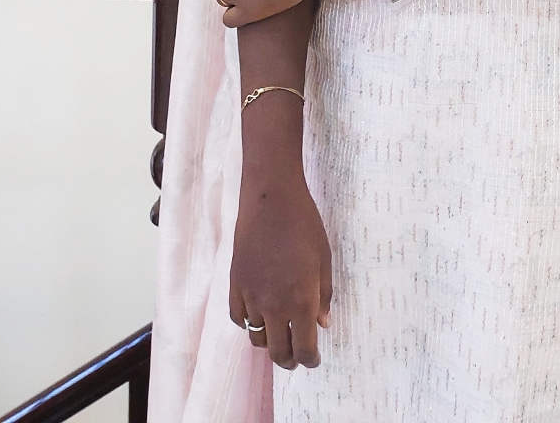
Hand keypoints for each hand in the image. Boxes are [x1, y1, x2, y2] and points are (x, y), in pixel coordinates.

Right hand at [230, 167, 332, 368]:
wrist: (271, 199)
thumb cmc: (304, 224)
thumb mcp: (324, 259)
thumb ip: (324, 295)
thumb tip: (323, 323)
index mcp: (301, 301)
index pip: (303, 350)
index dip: (310, 360)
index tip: (314, 358)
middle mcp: (274, 305)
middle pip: (277, 352)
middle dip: (289, 359)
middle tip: (297, 354)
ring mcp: (251, 296)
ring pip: (256, 337)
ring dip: (269, 340)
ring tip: (279, 331)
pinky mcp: (235, 283)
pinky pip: (238, 317)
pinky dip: (248, 322)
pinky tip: (258, 314)